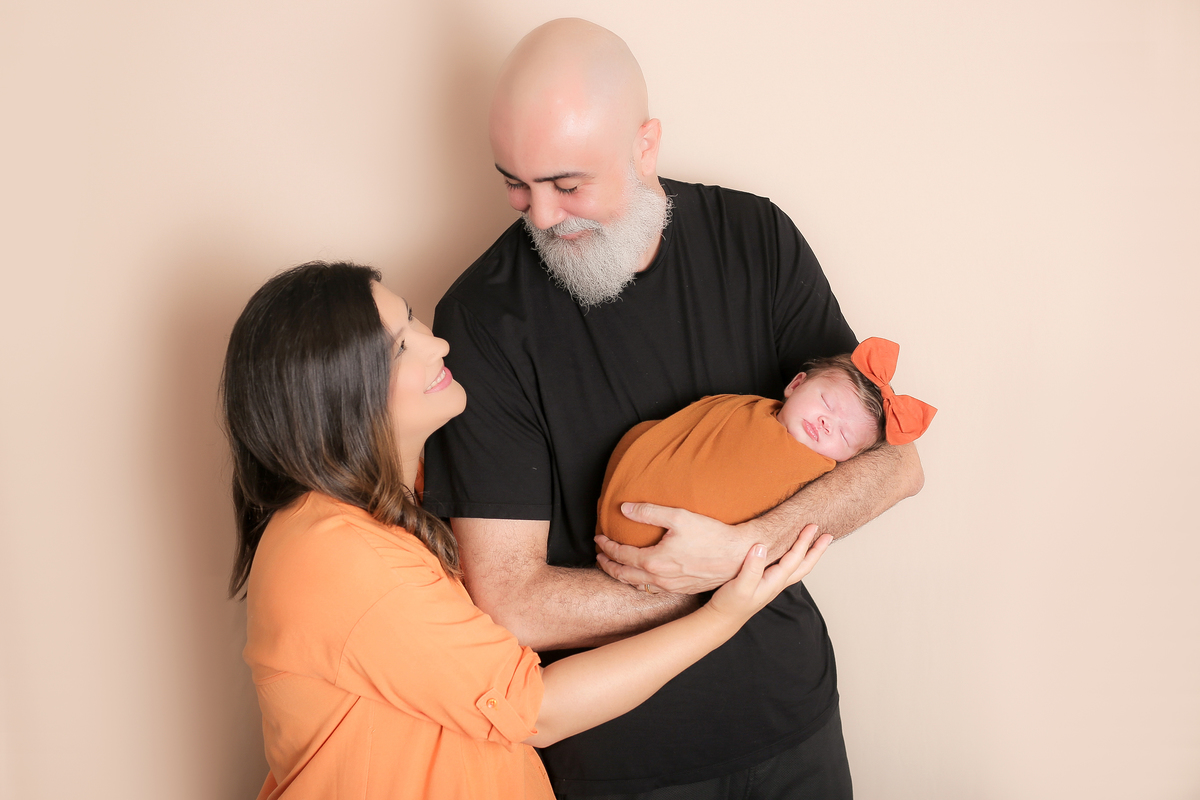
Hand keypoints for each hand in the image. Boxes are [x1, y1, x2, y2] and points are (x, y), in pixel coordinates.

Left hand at [595, 502, 763, 593]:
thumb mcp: (678, 516)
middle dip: (607, 565)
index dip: (606, 546)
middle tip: (598, 556)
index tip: (598, 538)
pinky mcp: (682, 590)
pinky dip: (639, 583)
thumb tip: (625, 509)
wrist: (738, 555)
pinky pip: (653, 589)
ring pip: (637, 585)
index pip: (621, 555)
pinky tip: (641, 576)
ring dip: (622, 576)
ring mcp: (671, 587)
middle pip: (623, 575)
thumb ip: (649, 512)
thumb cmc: (711, 535)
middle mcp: (660, 579)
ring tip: (614, 567)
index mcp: (654, 561)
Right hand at [707, 524, 831, 621]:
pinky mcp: (765, 584)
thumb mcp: (739, 586)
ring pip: (797, 568)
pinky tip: (791, 554)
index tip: (812, 526)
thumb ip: (752, 567)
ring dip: (808, 555)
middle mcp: (777, 583)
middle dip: (817, 550)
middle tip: (827, 535)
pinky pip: (787, 569)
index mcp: (774, 581)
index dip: (804, 541)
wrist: (722, 619)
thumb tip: (761, 546)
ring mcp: (772, 584)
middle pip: (804, 565)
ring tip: (815, 543)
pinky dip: (795, 559)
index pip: (795, 558)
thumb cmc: (730, 605)